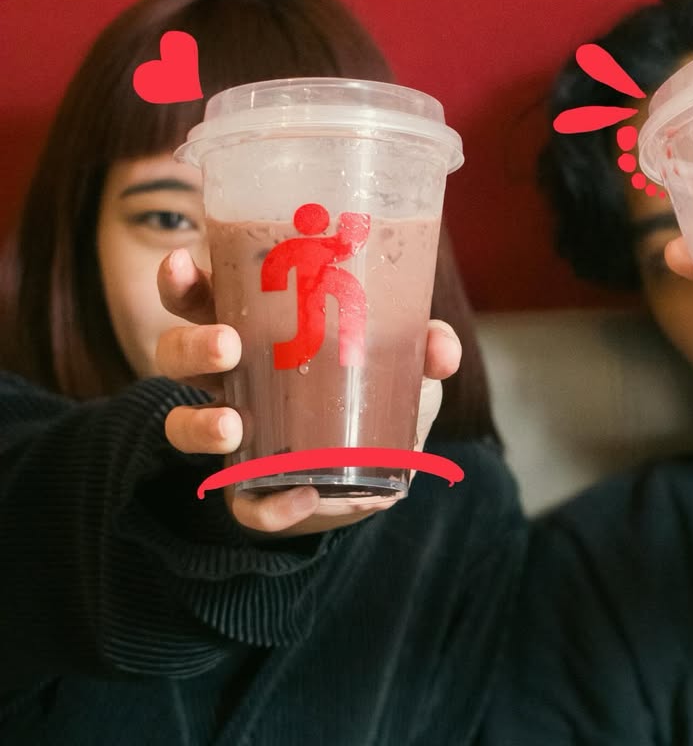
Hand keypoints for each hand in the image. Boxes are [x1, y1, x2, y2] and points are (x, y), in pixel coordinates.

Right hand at [154, 248, 454, 536]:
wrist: (384, 472)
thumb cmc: (376, 391)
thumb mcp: (403, 360)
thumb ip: (424, 346)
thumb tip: (441, 349)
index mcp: (258, 331)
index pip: (204, 298)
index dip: (181, 281)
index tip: (180, 263)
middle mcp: (233, 381)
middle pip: (176, 355)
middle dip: (191, 346)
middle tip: (226, 345)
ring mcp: (237, 438)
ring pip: (183, 426)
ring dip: (199, 424)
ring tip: (233, 425)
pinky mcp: (253, 493)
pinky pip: (243, 504)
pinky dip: (268, 504)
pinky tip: (298, 495)